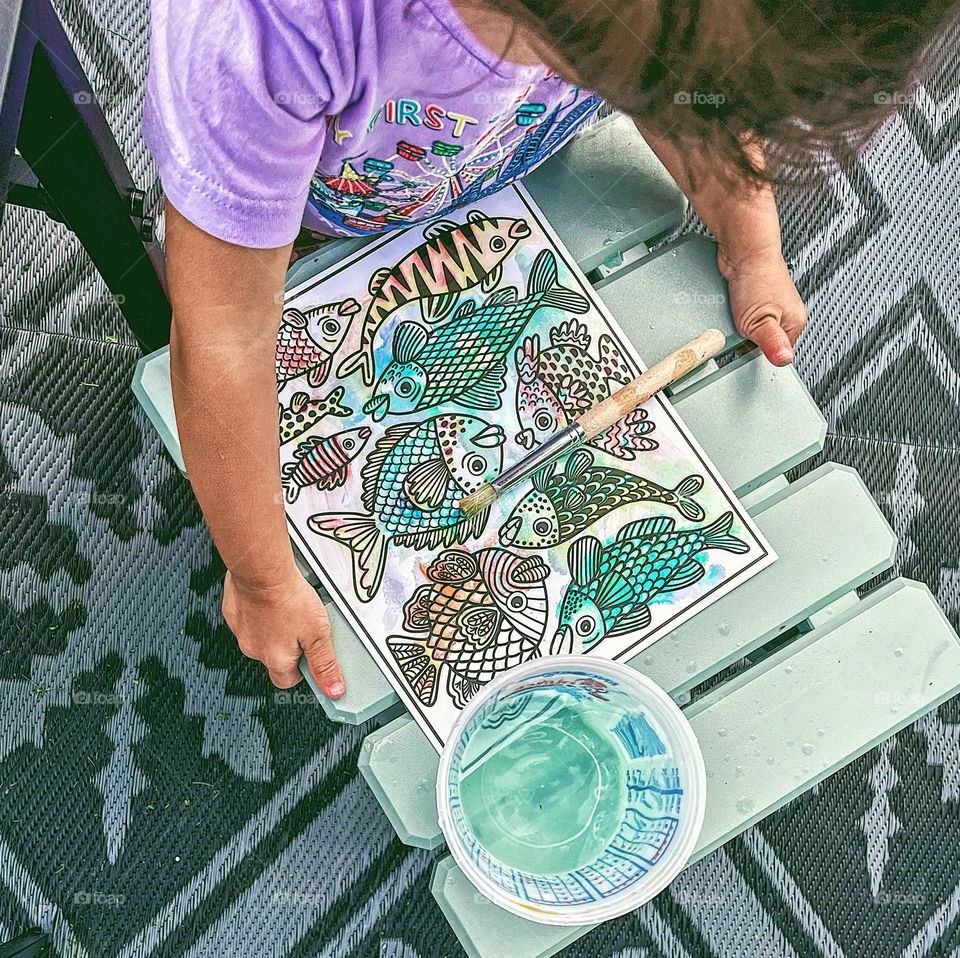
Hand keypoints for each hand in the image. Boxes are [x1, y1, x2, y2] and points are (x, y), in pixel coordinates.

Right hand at [222, 567, 345, 697]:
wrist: (261, 570)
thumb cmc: (288, 598)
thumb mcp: (318, 634)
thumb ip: (325, 663)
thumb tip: (333, 690)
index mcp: (275, 659)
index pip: (288, 681)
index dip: (302, 671)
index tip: (311, 661)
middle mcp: (254, 650)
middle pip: (274, 658)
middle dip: (289, 647)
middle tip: (303, 628)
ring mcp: (242, 631)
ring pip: (261, 637)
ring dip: (274, 628)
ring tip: (291, 609)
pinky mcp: (234, 612)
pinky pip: (249, 619)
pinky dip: (260, 612)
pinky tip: (274, 599)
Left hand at [718, 245, 807, 365]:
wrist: (743, 251)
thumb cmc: (756, 278)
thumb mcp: (761, 321)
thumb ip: (771, 342)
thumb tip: (784, 360)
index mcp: (795, 322)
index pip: (779, 353)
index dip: (761, 354)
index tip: (748, 348)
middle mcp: (786, 314)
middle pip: (766, 342)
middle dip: (751, 342)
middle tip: (742, 330)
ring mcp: (771, 305)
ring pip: (755, 329)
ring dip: (742, 328)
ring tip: (738, 316)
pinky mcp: (757, 299)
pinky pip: (746, 316)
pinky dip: (737, 316)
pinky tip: (734, 309)